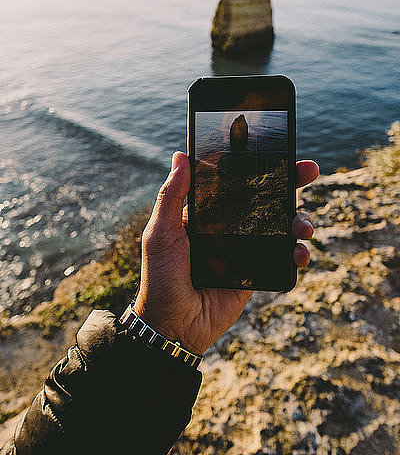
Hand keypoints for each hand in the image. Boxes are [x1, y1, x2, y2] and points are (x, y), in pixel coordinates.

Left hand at [134, 152, 318, 354]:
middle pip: (264, 197)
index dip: (256, 165)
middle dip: (290, 182)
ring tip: (303, 228)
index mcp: (207, 212)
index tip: (277, 150)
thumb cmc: (161, 276)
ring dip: (299, 220)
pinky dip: (297, 253)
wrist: (175, 325)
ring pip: (280, 225)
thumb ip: (171, 195)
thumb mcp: (161, 232)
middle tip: (309, 170)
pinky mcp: (257, 271)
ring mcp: (245, 248)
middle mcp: (229, 226)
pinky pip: (283, 257)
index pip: (235, 181)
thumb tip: (180, 155)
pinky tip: (299, 254)